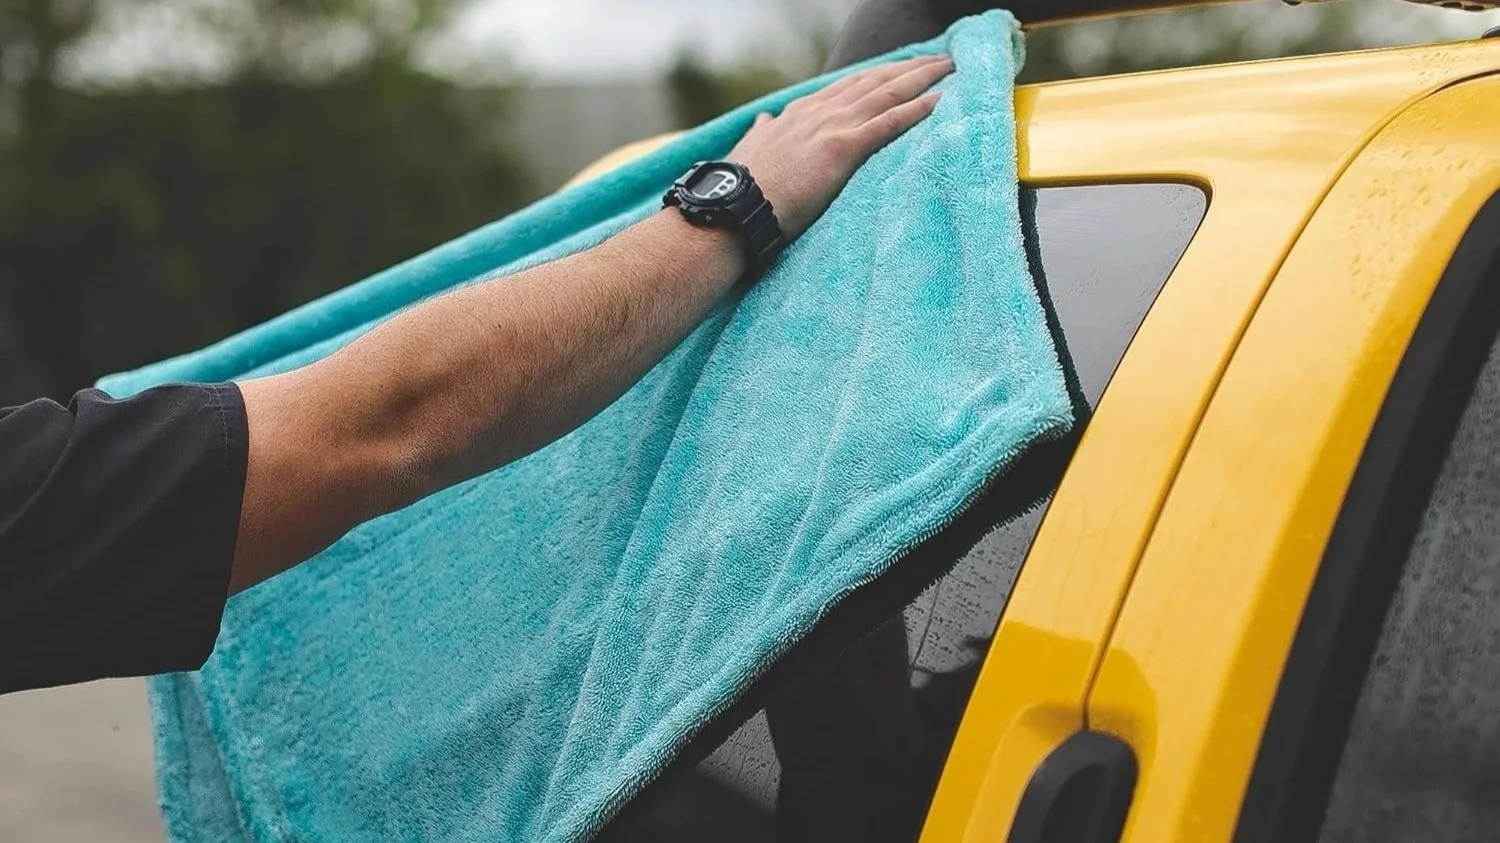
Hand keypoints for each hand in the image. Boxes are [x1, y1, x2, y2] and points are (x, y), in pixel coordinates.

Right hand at [729, 54, 953, 241]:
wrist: (734, 207)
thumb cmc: (741, 188)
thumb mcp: (752, 150)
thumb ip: (765, 133)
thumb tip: (766, 120)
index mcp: (800, 114)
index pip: (847, 86)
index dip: (877, 75)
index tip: (900, 68)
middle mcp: (819, 112)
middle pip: (873, 81)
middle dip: (908, 67)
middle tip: (939, 59)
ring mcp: (831, 127)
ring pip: (886, 93)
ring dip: (921, 77)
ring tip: (949, 68)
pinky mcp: (841, 149)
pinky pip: (887, 123)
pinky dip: (915, 109)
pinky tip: (938, 100)